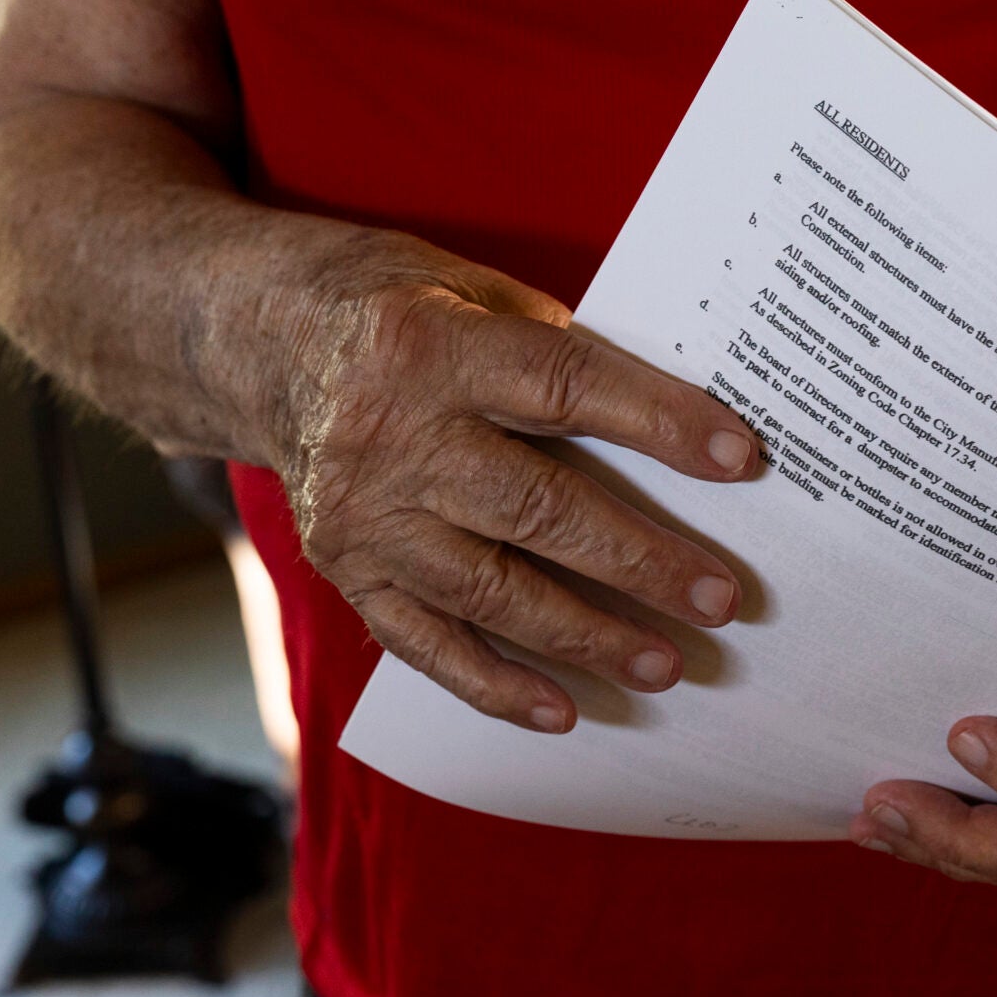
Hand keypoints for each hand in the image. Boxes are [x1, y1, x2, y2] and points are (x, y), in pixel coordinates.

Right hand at [273, 233, 758, 731]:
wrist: (256, 338)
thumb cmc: (391, 306)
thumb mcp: (469, 286)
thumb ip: (553, 349)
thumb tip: (671, 422)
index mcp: (430, 347)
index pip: (567, 387)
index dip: (659, 423)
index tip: (740, 459)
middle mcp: (390, 436)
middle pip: (536, 510)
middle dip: (638, 561)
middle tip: (719, 599)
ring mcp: (362, 514)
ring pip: (489, 592)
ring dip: (585, 637)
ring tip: (664, 665)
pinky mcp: (346, 569)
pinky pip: (425, 643)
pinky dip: (495, 685)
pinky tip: (564, 711)